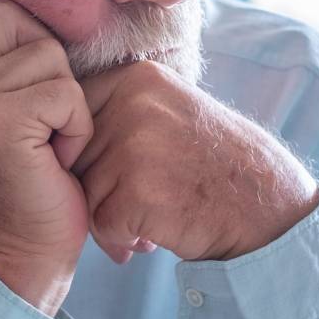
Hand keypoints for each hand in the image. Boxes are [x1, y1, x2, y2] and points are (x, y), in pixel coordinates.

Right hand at [0, 0, 93, 314]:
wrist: (29, 242)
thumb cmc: (36, 173)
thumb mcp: (13, 108)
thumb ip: (6, 63)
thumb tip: (21, 10)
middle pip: (15, 16)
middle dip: (48, 60)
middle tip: (41, 117)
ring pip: (47, 54)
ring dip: (68, 100)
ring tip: (50, 141)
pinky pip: (62, 90)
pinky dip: (75, 125)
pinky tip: (58, 155)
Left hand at [73, 60, 318, 262]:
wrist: (264, 205)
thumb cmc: (211, 163)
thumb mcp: (169, 108)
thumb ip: (118, 107)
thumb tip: (54, 121)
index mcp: (136, 78)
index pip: (73, 115)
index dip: (88, 151)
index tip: (121, 168)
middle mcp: (133, 105)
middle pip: (76, 156)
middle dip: (98, 188)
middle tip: (138, 201)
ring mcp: (135, 147)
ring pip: (84, 192)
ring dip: (109, 216)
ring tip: (148, 217)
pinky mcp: (138, 192)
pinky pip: (101, 223)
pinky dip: (121, 239)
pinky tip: (151, 236)